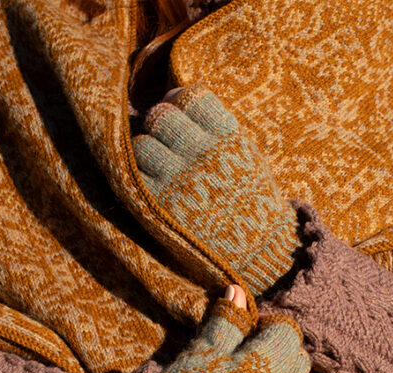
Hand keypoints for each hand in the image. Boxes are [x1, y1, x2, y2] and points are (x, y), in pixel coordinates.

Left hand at [132, 84, 301, 296]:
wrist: (259, 255)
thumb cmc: (254, 205)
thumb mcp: (248, 158)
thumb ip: (217, 132)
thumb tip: (177, 102)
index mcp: (229, 138)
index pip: (191, 96)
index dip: (179, 101)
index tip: (179, 114)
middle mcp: (203, 153)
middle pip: (160, 116)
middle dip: (160, 126)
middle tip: (166, 144)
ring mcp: (179, 179)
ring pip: (141, 144)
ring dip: (145, 153)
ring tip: (158, 168)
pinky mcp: (160, 205)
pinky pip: (133, 176)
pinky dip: (138, 178)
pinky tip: (151, 185)